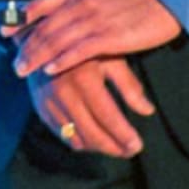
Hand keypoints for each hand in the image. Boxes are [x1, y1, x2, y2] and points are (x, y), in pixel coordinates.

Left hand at [6, 0, 181, 76]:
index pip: (39, 4)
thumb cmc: (128, 2)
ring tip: (25, 70)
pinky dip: (62, 60)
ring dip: (37, 56)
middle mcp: (79, 2)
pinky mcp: (108, 36)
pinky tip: (51, 70)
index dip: (20, 20)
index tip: (5, 32)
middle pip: (44, 26)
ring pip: (56, 39)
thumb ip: (72, 3)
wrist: (161, 2)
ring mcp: (92, 19)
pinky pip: (78, 50)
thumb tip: (51, 16)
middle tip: (14, 62)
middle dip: (26, 46)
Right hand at [26, 57, 153, 158]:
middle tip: (130, 150)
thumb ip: (128, 85)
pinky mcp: (41, 107)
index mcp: (83, 78)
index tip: (138, 146)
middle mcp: (64, 92)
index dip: (124, 136)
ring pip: (77, 139)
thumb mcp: (109, 57)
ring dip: (98, 148)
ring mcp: (50, 102)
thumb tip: (148, 110)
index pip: (108, 118)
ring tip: (114, 145)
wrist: (43, 37)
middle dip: (115, 148)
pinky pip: (62, 135)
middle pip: (93, 135)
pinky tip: (93, 136)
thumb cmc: (84, 46)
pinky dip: (80, 141)